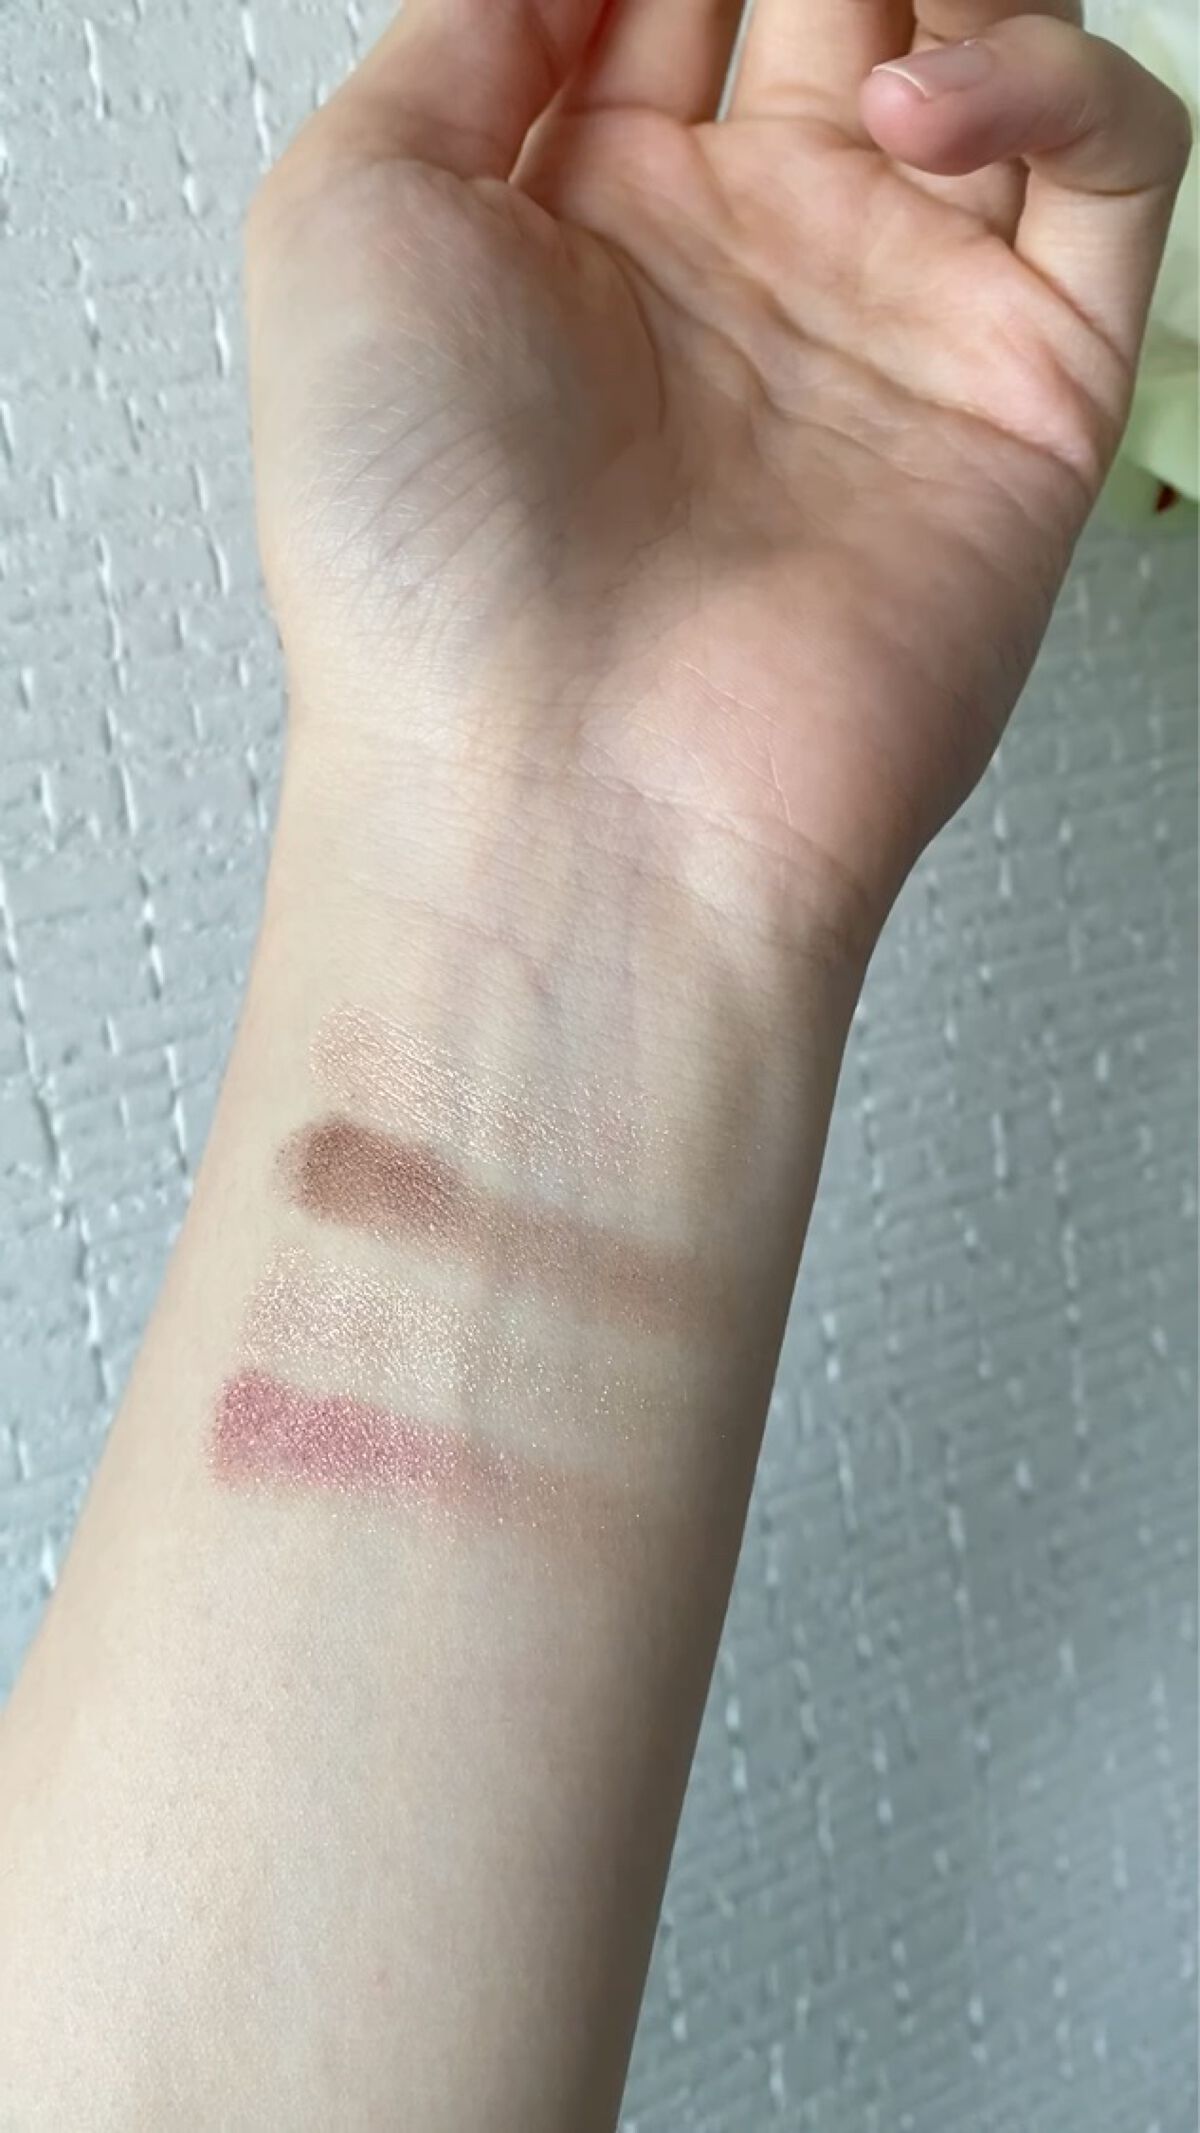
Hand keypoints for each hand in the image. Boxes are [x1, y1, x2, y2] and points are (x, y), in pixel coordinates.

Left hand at [246, 0, 1188, 956]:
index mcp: (578, 224)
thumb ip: (464, 32)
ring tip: (863, 11)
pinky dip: (1054, 73)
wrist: (560, 791)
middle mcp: (739, 268)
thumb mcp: (347, 222)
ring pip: (985, 45)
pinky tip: (917, 103)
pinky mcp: (1025, 384)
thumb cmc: (421, 564)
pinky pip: (1113, 161)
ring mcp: (886, 319)